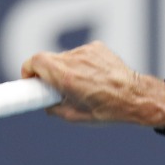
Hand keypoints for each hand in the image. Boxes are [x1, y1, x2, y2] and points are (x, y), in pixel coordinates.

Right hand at [21, 41, 164, 126]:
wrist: (137, 98)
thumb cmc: (109, 110)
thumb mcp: (76, 117)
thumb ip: (54, 109)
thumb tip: (45, 105)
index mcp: (66, 77)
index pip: (34, 62)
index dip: (27, 71)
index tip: (28, 81)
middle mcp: (74, 60)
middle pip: (48, 59)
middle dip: (48, 74)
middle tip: (55, 88)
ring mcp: (86, 51)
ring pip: (64, 57)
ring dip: (66, 69)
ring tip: (82, 86)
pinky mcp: (97, 47)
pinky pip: (80, 54)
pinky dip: (81, 64)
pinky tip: (94, 78)